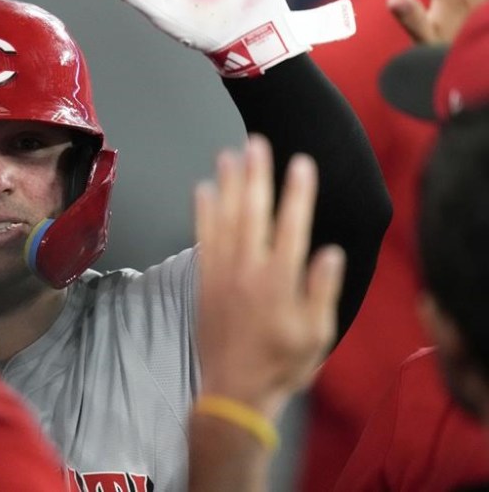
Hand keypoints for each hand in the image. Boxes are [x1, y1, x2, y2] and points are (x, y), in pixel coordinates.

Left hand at [195, 135, 344, 419]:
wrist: (234, 389)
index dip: (297, 193)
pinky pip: (201, 237)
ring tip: (228, 152)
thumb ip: (321, 290)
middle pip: (252, 213)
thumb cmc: (282, 362)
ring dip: (226, 184)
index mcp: (280, 281)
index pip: (291, 226)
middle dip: (256, 175)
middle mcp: (248, 269)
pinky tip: (201, 188)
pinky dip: (201, 212)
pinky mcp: (204, 279)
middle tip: (257, 141)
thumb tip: (329, 250)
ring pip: (223, 219)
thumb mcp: (316, 334)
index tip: (301, 162)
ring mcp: (222, 272)